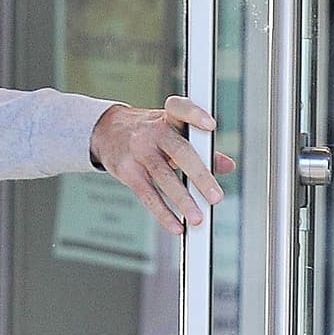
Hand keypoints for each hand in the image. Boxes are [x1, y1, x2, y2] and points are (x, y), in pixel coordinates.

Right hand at [89, 95, 234, 237]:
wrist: (106, 131)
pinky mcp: (127, 171)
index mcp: (169, 117)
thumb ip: (200, 147)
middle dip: (200, 175)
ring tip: (197, 218)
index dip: (196, 115)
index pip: (181, 109)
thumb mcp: (172, 131)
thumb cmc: (147, 132)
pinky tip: (176, 225)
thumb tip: (227, 165)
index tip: (211, 126)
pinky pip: (148, 194)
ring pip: (163, 176)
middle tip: (216, 197)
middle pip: (179, 151)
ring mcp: (139, 151)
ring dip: (183, 200)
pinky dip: (163, 213)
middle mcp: (154, 131)